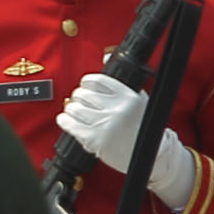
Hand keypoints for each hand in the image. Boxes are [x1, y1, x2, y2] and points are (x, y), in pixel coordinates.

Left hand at [57, 73, 198, 210]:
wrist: (149, 158)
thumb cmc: (141, 130)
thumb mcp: (137, 102)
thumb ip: (120, 82)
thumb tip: (106, 55)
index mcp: (129, 97)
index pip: (97, 80)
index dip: (87, 83)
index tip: (85, 87)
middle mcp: (118, 109)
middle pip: (83, 94)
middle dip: (79, 98)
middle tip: (81, 103)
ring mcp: (106, 124)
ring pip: (74, 108)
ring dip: (71, 110)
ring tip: (75, 113)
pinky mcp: (95, 139)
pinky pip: (70, 124)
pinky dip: (64, 121)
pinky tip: (67, 121)